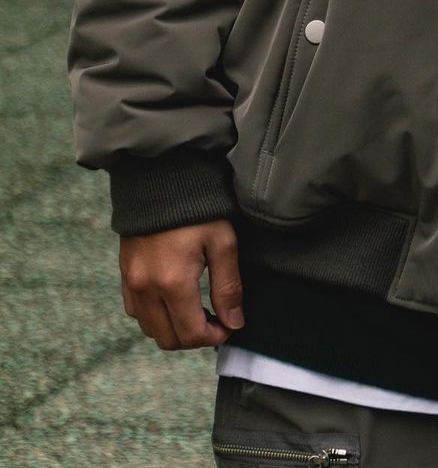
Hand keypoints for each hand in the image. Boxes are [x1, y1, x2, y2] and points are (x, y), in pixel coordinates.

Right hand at [119, 218, 243, 349]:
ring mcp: (130, 282)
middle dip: (194, 338)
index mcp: (172, 282)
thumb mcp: (223, 242)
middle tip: (215, 320)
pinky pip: (135, 311)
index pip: (190, 334)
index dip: (213, 337)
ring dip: (173, 329)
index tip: (229, 326)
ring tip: (196, 310)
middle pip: (167, 338)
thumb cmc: (198, 208)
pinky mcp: (124, 273)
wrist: (163, 178)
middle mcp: (145, 288)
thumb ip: (228, 287)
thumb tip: (233, 323)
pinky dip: (154, 315)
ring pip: (149, 329)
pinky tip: (173, 300)